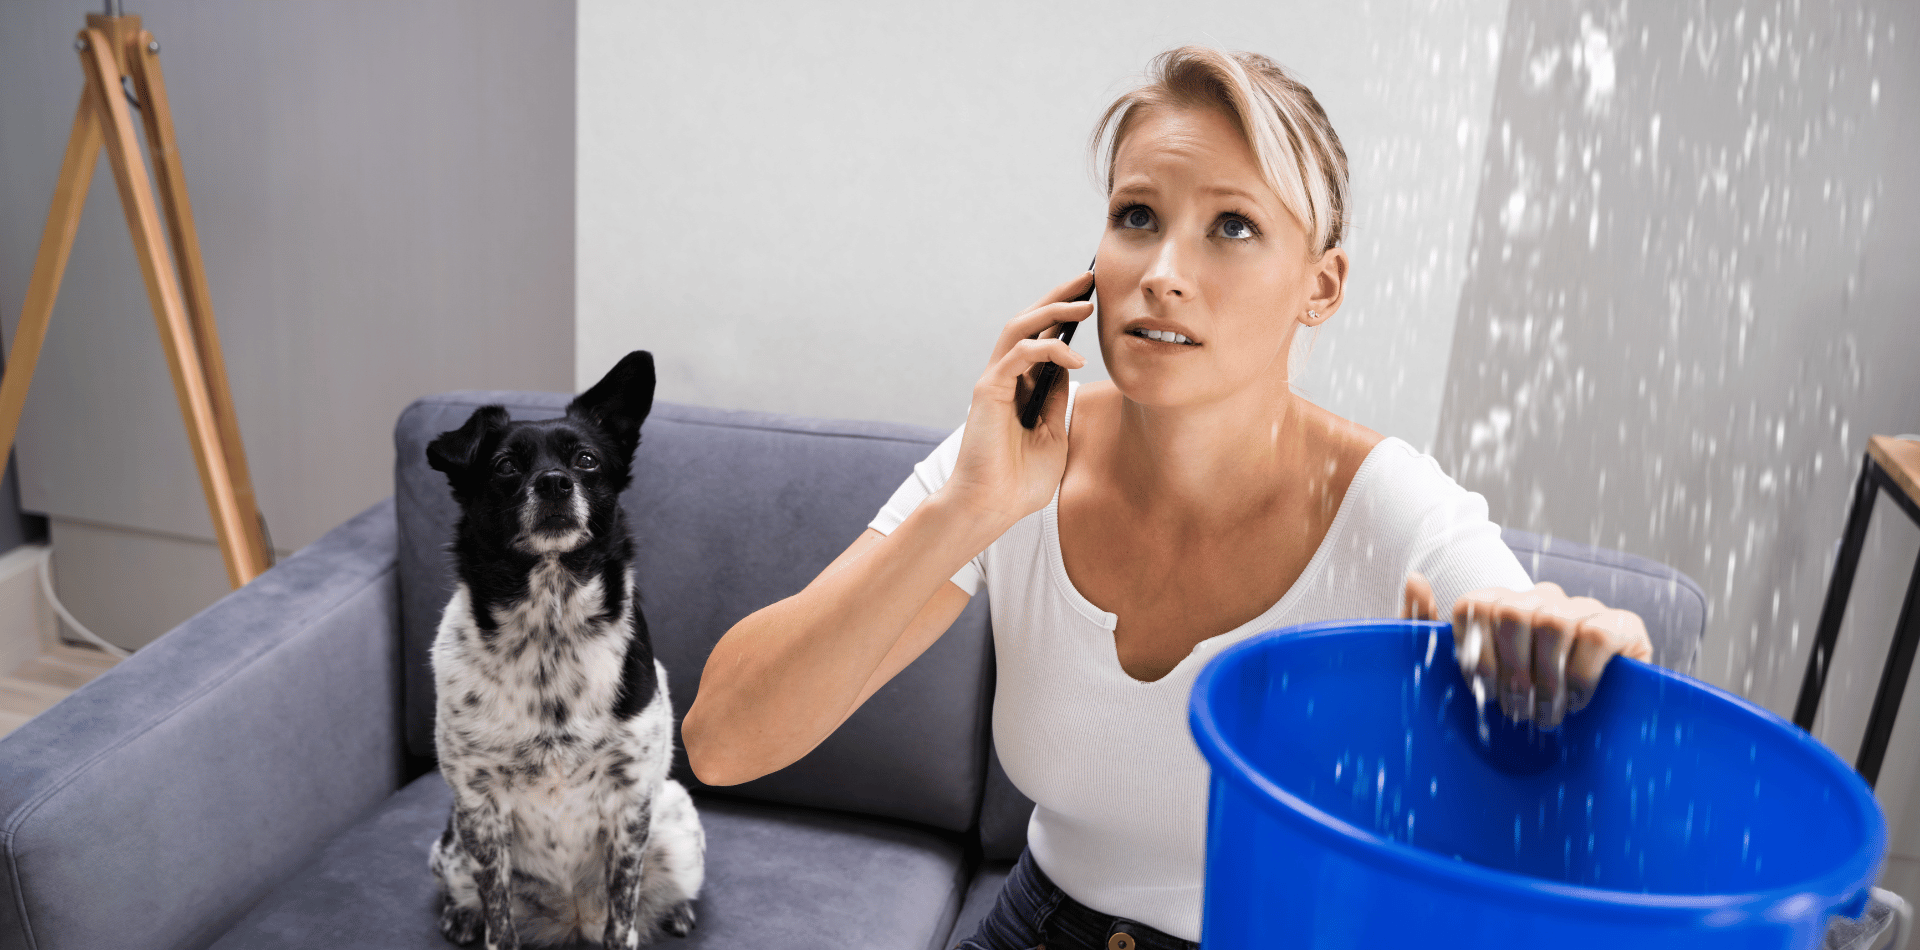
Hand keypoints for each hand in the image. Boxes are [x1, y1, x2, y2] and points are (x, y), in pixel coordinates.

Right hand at [940, 270, 1092, 527]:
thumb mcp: (1054, 436)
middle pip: (1029, 323)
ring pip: (1019, 327)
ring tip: (1085, 302)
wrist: (993, 507)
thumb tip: (1068, 369)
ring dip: (1052, 310)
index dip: (1065, 318)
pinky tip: (1075, 357)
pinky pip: (1019, 353)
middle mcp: (1004, 378)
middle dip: (1059, 297)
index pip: (1042, 340)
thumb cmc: (1020, 481)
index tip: (1094, 299)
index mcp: (1020, 388)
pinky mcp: (988, 389)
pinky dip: (1047, 348)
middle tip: (1089, 279)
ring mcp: (994, 381)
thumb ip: (1058, 402)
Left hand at [1402, 572, 1652, 729]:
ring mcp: (1584, 608)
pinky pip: (1595, 637)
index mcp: (1502, 603)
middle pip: (1508, 612)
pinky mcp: (1622, 625)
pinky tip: (1577, 703)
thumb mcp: (1470, 675)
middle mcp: (1542, 597)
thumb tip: (1415, 579)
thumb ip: (1429, 629)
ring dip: (1545, 680)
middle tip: (1516, 711)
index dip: (1474, 656)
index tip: (1484, 693)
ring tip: (1545, 714)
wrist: (1594, 727)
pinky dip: (1581, 677)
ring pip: (1551, 621)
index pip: (1473, 606)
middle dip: (1508, 672)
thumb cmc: (1524, 700)